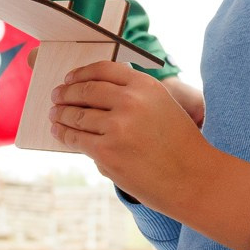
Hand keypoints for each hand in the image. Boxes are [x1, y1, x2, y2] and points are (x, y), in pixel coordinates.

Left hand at [51, 62, 215, 207]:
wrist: (194, 179)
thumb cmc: (180, 146)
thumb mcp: (163, 107)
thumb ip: (135, 98)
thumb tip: (95, 98)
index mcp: (146, 85)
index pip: (104, 69)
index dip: (82, 73)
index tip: (71, 78)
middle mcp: (130, 101)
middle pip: (86, 90)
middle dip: (66, 93)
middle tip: (57, 96)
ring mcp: (117, 126)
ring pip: (77, 115)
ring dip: (61, 114)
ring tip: (55, 114)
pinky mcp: (107, 152)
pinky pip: (76, 138)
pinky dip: (63, 134)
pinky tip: (59, 131)